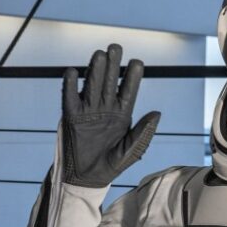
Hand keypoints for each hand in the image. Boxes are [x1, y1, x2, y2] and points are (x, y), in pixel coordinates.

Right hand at [61, 44, 160, 187]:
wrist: (87, 178)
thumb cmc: (112, 165)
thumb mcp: (131, 151)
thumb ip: (143, 133)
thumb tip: (157, 113)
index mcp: (123, 114)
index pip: (129, 91)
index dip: (132, 77)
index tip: (137, 62)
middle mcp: (106, 108)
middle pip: (109, 82)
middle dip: (113, 65)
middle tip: (115, 47)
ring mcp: (88, 110)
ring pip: (92, 85)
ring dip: (95, 69)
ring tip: (99, 54)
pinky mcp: (71, 116)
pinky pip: (69, 97)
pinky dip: (70, 85)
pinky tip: (73, 72)